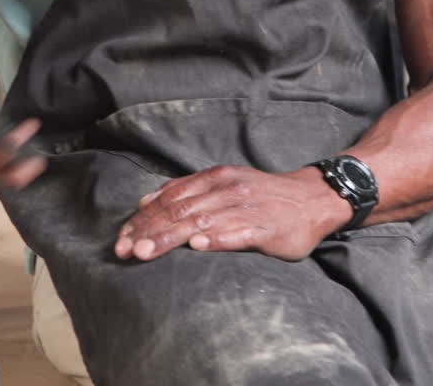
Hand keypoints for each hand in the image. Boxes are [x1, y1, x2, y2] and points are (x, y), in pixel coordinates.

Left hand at [115, 163, 352, 262]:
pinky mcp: (266, 227)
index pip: (170, 198)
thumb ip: (188, 191)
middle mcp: (226, 189)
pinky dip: (217, 238)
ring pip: (201, 221)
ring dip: (171, 238)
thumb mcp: (224, 184)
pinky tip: (199, 246)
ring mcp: (246, 207)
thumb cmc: (262, 196)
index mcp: (214, 178)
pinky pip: (238, 232)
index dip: (143, 219)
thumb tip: (146, 201)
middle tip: (124, 250)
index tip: (121, 239)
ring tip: (147, 252)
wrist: (311, 198)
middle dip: (148, 231)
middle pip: (179, 209)